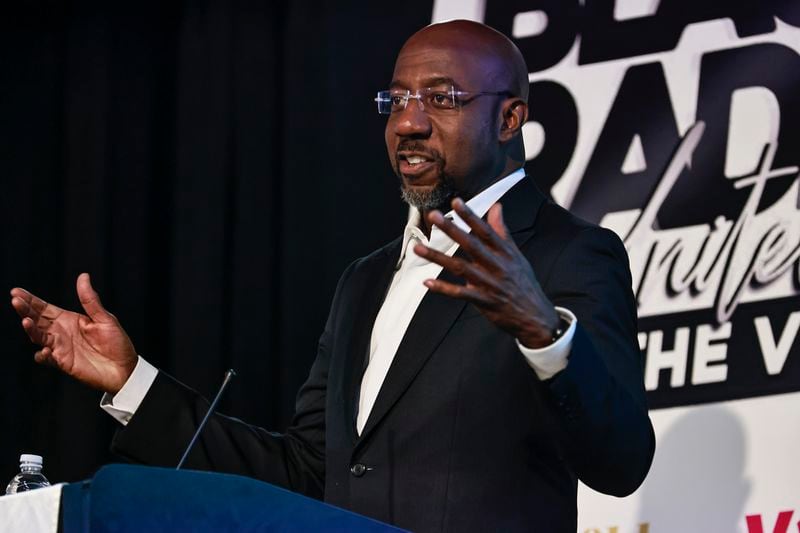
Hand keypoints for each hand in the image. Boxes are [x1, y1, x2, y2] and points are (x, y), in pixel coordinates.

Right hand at [10, 273, 137, 393]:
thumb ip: (90, 300)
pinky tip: (44, 349)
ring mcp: (60, 348)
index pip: (45, 308)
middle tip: (15, 300)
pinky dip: (43, 355)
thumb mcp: (105, 318)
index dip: (30, 300)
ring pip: (39, 337)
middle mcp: (61, 332)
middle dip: (25, 310)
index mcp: (70, 320)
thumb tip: (83, 276)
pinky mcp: (63, 363)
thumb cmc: (117, 343)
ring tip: (26, 321)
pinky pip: (47, 359)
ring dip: (31, 329)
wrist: (124, 368)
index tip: (16, 292)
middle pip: (37, 319)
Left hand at [414, 198, 558, 347]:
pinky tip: (427, 282)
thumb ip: (503, 231)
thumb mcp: (517, 256)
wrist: (536, 317)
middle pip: (471, 245)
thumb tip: (497, 206)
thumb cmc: (524, 283)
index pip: (486, 230)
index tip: (456, 201)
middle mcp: (498, 266)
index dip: (471, 216)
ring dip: (437, 257)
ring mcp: (490, 284)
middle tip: (433, 216)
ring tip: (418, 248)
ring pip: (460, 268)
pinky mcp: (484, 302)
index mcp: (505, 253)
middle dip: (451, 229)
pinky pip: (461, 294)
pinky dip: (444, 288)